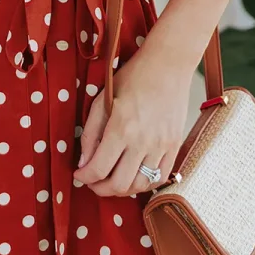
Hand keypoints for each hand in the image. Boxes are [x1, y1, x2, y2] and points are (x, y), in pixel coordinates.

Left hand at [73, 44, 192, 197]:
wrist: (168, 65)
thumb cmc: (132, 78)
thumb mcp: (102, 101)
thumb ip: (90, 134)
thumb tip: (84, 162)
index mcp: (121, 128)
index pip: (98, 169)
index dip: (84, 177)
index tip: (79, 175)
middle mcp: (143, 141)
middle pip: (119, 184)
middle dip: (100, 189)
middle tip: (92, 182)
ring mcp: (162, 146)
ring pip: (140, 185)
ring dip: (122, 190)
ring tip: (112, 181)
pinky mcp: (175, 145)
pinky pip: (160, 177)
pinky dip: (144, 183)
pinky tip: (133, 176)